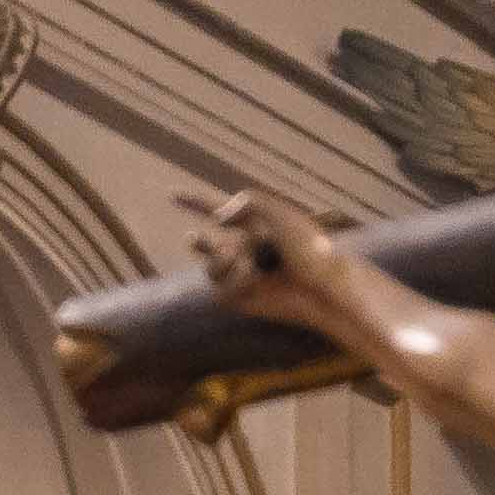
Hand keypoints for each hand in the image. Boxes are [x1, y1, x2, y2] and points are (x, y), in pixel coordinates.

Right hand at [184, 187, 360, 336]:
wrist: (323, 287)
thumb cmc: (308, 248)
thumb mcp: (280, 211)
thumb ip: (247, 202)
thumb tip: (219, 219)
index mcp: (255, 226)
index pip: (219, 210)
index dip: (194, 202)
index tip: (171, 195)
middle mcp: (246, 250)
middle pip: (209, 243)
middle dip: (204, 245)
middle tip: (210, 244)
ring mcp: (243, 275)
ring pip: (210, 266)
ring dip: (222, 261)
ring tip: (247, 263)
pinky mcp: (242, 299)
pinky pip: (219, 288)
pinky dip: (234, 281)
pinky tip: (255, 281)